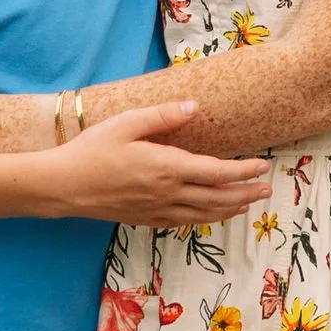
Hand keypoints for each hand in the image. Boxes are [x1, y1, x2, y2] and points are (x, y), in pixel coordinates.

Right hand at [51, 101, 272, 228]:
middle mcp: (167, 193)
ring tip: (248, 204)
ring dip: (230, 209)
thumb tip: (195, 107)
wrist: (63, 187)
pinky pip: (184, 223)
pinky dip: (205, 219)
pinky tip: (210, 215)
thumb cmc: (92, 150)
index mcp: (166, 167)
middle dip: (246, 193)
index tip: (263, 166)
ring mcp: (157, 210)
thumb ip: (163, 116)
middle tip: (267, 189)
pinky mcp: (145, 220)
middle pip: (218, 198)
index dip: (243, 171)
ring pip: (204, 215)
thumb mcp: (126, 123)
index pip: (217, 172)